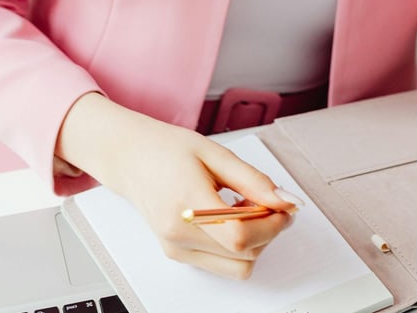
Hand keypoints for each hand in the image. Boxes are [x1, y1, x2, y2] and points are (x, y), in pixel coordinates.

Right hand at [56, 93, 297, 278]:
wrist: (131, 159)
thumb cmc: (168, 150)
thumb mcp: (216, 153)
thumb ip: (253, 180)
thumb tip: (285, 200)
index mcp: (188, 204)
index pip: (240, 236)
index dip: (272, 225)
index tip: (284, 207)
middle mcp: (179, 235)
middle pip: (244, 255)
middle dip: (268, 230)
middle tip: (270, 201)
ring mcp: (177, 249)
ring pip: (238, 266)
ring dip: (255, 241)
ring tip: (248, 207)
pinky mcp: (178, 255)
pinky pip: (222, 263)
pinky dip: (237, 245)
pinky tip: (232, 216)